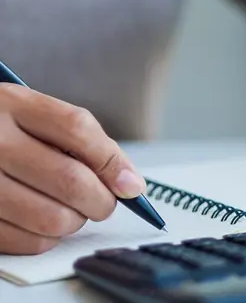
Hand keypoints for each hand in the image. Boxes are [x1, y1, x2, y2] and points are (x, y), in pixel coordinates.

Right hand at [0, 84, 145, 253]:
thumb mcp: (30, 113)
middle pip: (70, 180)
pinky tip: (42, 222)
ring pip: (52, 218)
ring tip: (71, 211)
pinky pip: (27, 242)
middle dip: (102, 201)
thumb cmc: (1, 129)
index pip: (77, 129)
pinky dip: (47, 238)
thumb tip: (129, 184)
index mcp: (11, 104)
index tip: (132, 185)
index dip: (112, 161)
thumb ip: (79, 138)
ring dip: (75, 221)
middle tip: (105, 204)